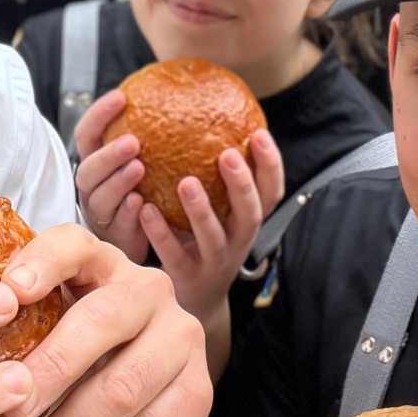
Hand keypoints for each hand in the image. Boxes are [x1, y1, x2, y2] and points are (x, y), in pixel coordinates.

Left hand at [1, 224, 212, 416]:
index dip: (44, 260)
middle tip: (15, 404)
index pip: (75, 243)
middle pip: (101, 317)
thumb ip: (24, 319)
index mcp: (104, 261)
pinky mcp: (199, 385)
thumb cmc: (77, 348)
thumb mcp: (54, 321)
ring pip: (122, 383)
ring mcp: (180, 333)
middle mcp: (148, 287)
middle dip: (52, 367)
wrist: (147, 378)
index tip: (11, 290)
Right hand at [73, 89, 148, 262]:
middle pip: (88, 168)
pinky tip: (141, 202)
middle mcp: (92, 186)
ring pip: (100, 197)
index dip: (99, 114)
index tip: (121, 96)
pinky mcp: (115, 237)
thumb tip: (183, 92)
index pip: (87, 133)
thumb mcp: (141, 157)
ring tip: (139, 168)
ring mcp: (101, 213)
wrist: (143, 236)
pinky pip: (118, 225)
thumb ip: (150, 133)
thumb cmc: (143, 187)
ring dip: (118, 182)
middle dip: (109, 154)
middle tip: (133, 141)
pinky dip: (127, 213)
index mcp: (95, 162)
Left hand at [137, 129, 283, 325]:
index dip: (270, 165)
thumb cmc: (204, 239)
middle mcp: (238, 242)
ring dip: (201, 210)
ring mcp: (214, 263)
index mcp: (247, 220)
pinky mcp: (186, 279)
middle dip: (242, 185)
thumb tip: (206, 114)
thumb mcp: (220, 210)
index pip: (271, 192)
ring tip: (186, 182)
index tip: (259, 134)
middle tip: (227, 155)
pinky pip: (173, 255)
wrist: (196, 301)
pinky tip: (146, 209)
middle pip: (250, 215)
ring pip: (213, 238)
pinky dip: (161, 233)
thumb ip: (215, 174)